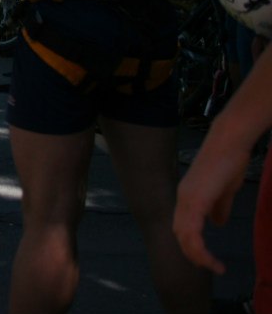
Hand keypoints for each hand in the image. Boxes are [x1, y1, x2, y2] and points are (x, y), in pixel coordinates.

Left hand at [173, 136, 250, 274]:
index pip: (182, 227)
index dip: (191, 244)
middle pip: (179, 234)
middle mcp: (182, 198)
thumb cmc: (229, 161)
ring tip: (213, 267)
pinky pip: (192, 230)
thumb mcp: (225, 189)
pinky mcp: (195, 198)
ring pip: (183, 236)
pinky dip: (199, 247)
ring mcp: (187, 198)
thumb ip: (219, 207)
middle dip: (193, 254)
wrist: (229, 141)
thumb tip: (217, 223)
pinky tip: (210, 256)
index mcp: (187, 197)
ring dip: (196, 255)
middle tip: (210, 267)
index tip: (206, 258)